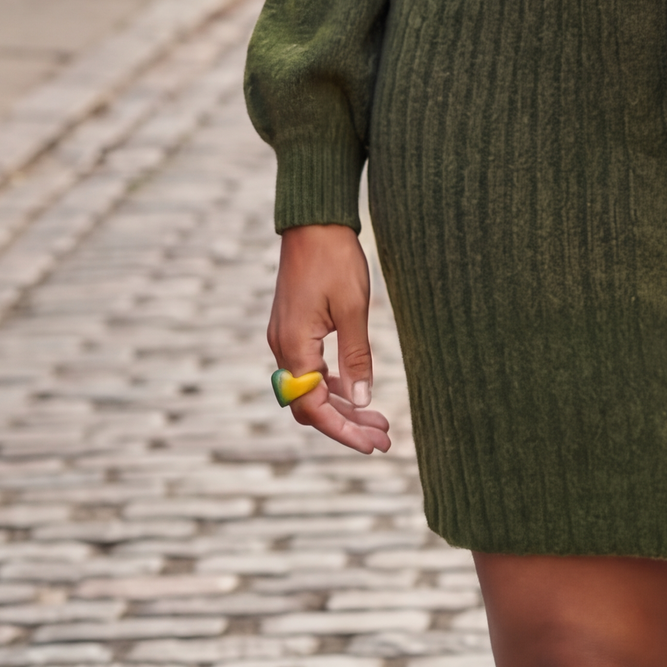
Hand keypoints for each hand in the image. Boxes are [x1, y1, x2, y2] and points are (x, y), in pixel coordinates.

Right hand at [266, 224, 391, 453]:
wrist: (314, 221)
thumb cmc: (335, 260)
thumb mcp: (353, 309)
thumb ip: (357, 357)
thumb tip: (363, 400)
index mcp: (295, 345)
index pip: (313, 406)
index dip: (342, 430)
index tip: (371, 444)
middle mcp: (283, 347)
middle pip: (310, 404)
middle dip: (346, 424)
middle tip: (383, 439)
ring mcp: (285, 338)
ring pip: (311, 388)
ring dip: (342, 407)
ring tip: (378, 422)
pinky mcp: (293, 329)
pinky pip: (310, 369)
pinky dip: (333, 385)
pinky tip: (357, 393)